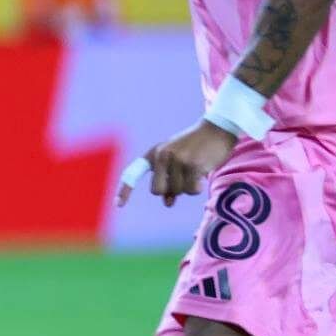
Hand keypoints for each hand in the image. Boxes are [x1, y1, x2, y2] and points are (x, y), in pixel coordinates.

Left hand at [116, 121, 237, 207]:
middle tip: (183, 178)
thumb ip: (168, 179)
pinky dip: (196, 188)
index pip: (134, 173)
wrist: (217, 130)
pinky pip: (190, 190)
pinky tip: (202, 175)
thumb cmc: (195, 147)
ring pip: (177, 191)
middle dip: (170, 190)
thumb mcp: (176, 159)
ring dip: (187, 187)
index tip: (119, 205)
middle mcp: (162, 155)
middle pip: (157, 190)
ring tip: (195, 170)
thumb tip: (168, 202)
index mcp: (154, 153)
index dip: (126, 190)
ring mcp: (178, 160)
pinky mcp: (193, 165)